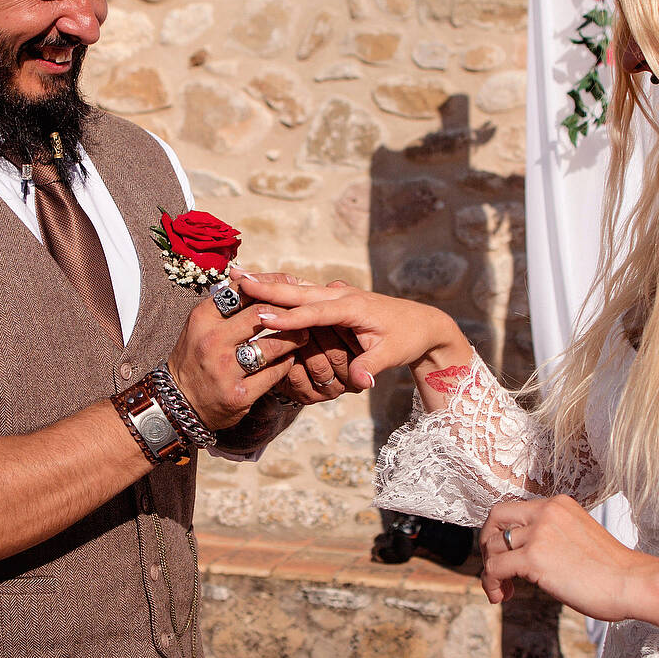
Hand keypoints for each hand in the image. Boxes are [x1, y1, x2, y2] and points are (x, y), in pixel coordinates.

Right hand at [166, 296, 309, 430]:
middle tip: (301, 314)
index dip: (268, 288)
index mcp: (203, 318)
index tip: (284, 293)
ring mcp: (225, 369)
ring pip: (272, 345)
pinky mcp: (238, 395)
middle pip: (261, 313)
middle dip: (287, 312)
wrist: (179, 402)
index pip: (242, 291)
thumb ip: (225, 305)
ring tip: (302, 336)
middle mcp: (212, 341)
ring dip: (294, 339)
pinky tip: (290, 360)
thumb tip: (252, 277)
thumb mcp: (201, 325)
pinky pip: (273, 374)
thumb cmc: (194, 357)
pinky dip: (286, 364)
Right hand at [239, 276, 462, 390]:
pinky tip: (260, 284)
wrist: (421, 323)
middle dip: (268, 287)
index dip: (288, 317)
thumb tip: (360, 382)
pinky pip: (302, 291)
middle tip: (237, 278)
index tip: (262, 317)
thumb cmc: (406, 338)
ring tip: (239, 275)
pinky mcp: (334, 298)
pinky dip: (280, 287)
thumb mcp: (393, 355)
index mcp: (353, 306)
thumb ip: (372, 366)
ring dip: (269, 282)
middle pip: (299, 291)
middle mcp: (341, 295)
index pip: (315, 312)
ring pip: (297, 287)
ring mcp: (336, 294)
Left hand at [478, 496, 658, 631]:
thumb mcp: (577, 538)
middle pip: (495, 519)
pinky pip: (494, 568)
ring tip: (504, 591)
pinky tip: (502, 597)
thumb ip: (551, 536)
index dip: (502, 534)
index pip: (512, 510)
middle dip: (488, 545)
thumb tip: (522, 554)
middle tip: (497, 571)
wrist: (634, 583)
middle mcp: (546, 512)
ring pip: (492, 547)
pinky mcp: (534, 558)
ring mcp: (539, 533)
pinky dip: (491, 584)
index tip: (507, 558)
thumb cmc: (612, 571)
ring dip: (491, 571)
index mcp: (558, 505)